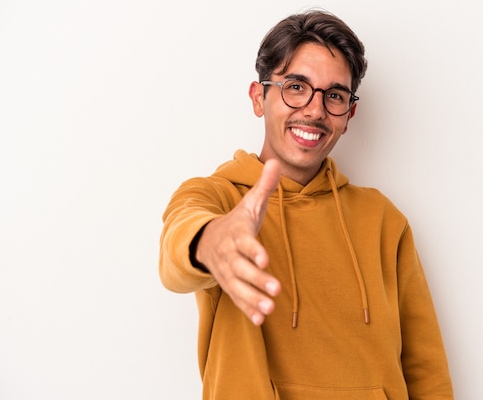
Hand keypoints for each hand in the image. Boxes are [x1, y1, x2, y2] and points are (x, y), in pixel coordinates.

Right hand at [196, 159, 281, 325]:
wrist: (206, 241)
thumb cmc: (235, 223)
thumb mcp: (249, 204)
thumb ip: (264, 186)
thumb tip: (276, 162)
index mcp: (236, 235)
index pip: (246, 243)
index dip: (254, 251)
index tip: (265, 259)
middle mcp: (231, 256)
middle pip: (243, 270)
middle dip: (258, 280)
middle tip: (276, 290)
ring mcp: (229, 274)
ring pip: (240, 288)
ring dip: (253, 300)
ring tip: (269, 310)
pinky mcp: (230, 286)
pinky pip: (237, 300)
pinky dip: (247, 310)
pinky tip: (260, 320)